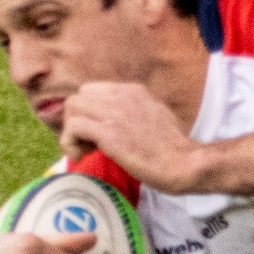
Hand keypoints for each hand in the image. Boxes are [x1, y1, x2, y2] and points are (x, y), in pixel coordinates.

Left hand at [58, 81, 208, 192]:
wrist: (183, 163)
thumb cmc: (173, 147)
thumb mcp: (156, 115)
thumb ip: (136, 110)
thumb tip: (118, 118)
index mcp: (133, 91)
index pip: (92, 90)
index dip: (89, 113)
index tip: (97, 134)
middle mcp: (121, 96)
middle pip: (78, 98)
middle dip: (77, 121)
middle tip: (89, 143)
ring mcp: (114, 112)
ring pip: (72, 108)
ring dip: (73, 131)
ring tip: (87, 150)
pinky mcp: (108, 132)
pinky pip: (73, 128)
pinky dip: (70, 143)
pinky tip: (82, 156)